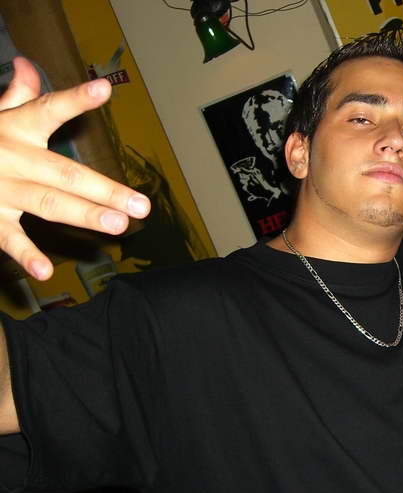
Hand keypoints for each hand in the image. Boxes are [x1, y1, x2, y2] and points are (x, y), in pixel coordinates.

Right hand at [0, 57, 149, 279]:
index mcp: (16, 129)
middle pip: (64, 173)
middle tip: (141, 205)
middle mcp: (12, 158)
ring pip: (48, 204)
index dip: (76, 100)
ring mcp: (2, 189)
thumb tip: (27, 65)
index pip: (49, 110)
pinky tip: (45, 271)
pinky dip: (25, 255)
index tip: (104, 90)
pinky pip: (8, 237)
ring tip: (118, 225)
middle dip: (105, 190)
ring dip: (84, 215)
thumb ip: (17, 95)